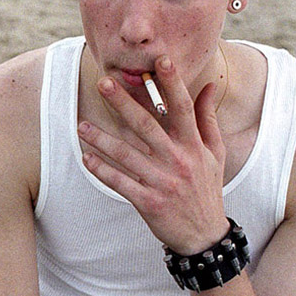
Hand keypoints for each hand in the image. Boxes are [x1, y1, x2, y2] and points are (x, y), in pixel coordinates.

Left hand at [77, 55, 230, 253]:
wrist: (204, 235)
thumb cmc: (206, 187)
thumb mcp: (215, 153)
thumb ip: (208, 118)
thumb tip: (210, 85)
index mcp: (193, 145)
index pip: (182, 108)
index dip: (172, 83)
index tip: (160, 60)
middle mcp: (178, 160)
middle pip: (146, 125)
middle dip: (124, 103)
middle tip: (103, 82)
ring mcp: (162, 181)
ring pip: (127, 155)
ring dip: (102, 139)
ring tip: (81, 126)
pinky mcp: (148, 202)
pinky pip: (120, 183)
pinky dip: (102, 171)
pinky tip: (86, 158)